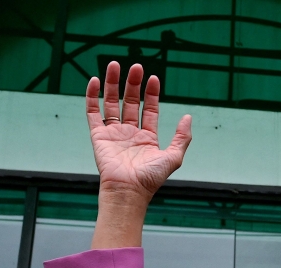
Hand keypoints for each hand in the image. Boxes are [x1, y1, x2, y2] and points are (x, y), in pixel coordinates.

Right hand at [87, 61, 191, 201]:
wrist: (128, 190)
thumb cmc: (151, 178)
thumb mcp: (174, 157)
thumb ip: (182, 137)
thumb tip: (188, 117)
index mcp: (147, 137)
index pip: (149, 110)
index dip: (151, 94)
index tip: (154, 78)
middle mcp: (130, 133)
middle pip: (131, 102)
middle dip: (133, 84)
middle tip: (136, 66)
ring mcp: (113, 133)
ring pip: (112, 103)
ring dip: (112, 84)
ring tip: (115, 65)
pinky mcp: (97, 135)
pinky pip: (93, 112)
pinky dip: (92, 96)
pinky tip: (96, 81)